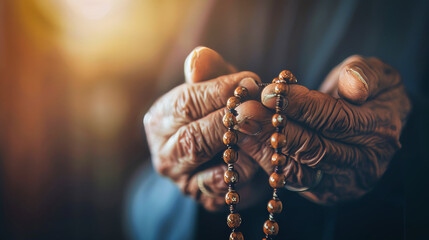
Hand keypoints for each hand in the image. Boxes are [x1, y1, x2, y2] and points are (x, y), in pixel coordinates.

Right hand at [144, 47, 267, 210]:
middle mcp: (165, 155)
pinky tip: (265, 156)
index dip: (219, 91)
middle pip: (193, 140)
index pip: (184, 104)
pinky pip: (232, 192)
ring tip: (265, 131)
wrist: (223, 145)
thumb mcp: (214, 85)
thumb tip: (198, 57)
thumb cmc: (219, 107)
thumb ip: (208, 71)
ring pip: (213, 171)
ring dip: (244, 152)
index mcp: (159, 120)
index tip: (250, 81)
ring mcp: (184, 182)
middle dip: (230, 123)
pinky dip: (251, 176)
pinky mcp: (207, 201)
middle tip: (258, 108)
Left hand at [241, 55, 410, 203]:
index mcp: (380, 131)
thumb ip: (367, 74)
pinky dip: (266, 158)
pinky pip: (290, 178)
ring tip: (241, 124)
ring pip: (298, 168)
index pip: (335, 119)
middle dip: (275, 127)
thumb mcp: (379, 74)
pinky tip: (246, 139)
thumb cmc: (372, 93)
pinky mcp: (323, 191)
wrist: (374, 123)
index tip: (270, 91)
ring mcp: (343, 182)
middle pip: (313, 147)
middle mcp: (364, 164)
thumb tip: (353, 87)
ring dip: (265, 145)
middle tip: (246, 110)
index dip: (301, 105)